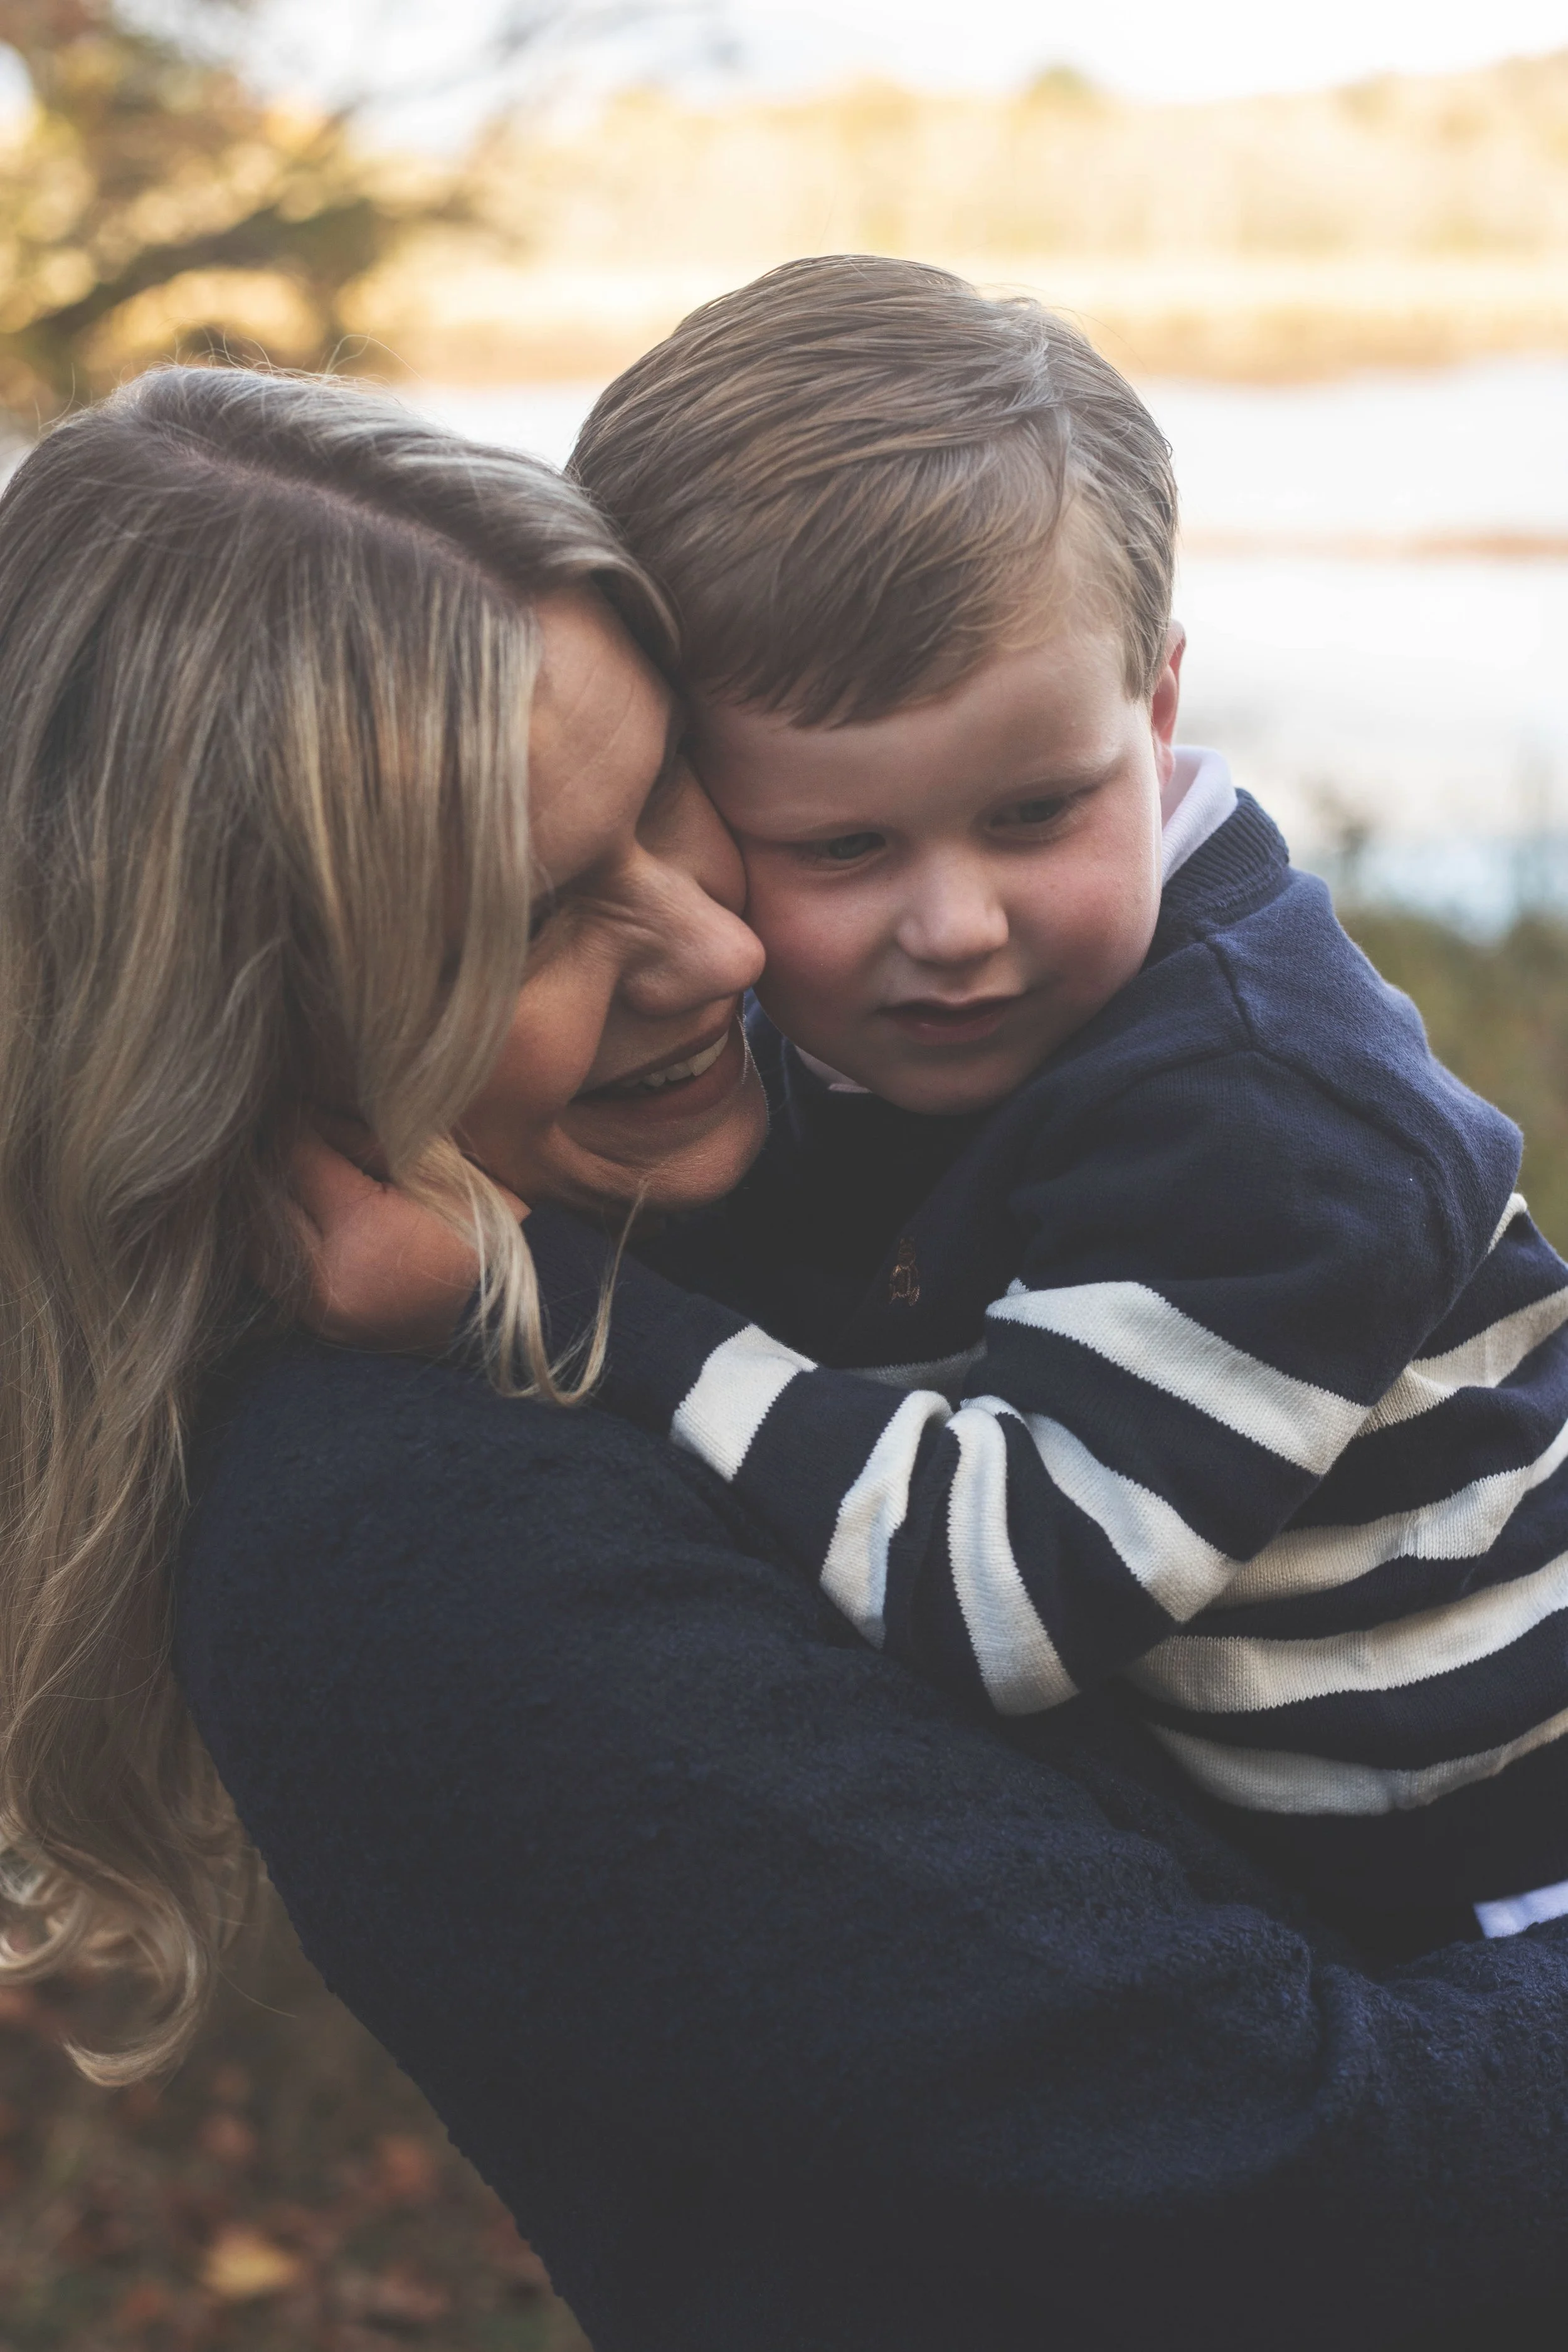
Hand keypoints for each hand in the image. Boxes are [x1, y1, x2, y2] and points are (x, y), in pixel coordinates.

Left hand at [280, 1121, 523, 1354]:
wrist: (500, 1316)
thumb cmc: (479, 1232)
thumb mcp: (429, 1171)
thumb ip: (360, 1139)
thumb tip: (304, 1113)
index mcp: (364, 1231)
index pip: (299, 1157)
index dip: (297, 1124)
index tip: (301, 1105)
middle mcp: (330, 1280)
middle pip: (267, 1199)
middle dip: (273, 1162)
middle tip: (290, 1135)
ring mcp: (320, 1313)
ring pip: (256, 1242)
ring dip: (267, 1203)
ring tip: (288, 1175)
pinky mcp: (319, 1327)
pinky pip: (272, 1274)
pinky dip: (277, 1241)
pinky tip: (297, 1216)